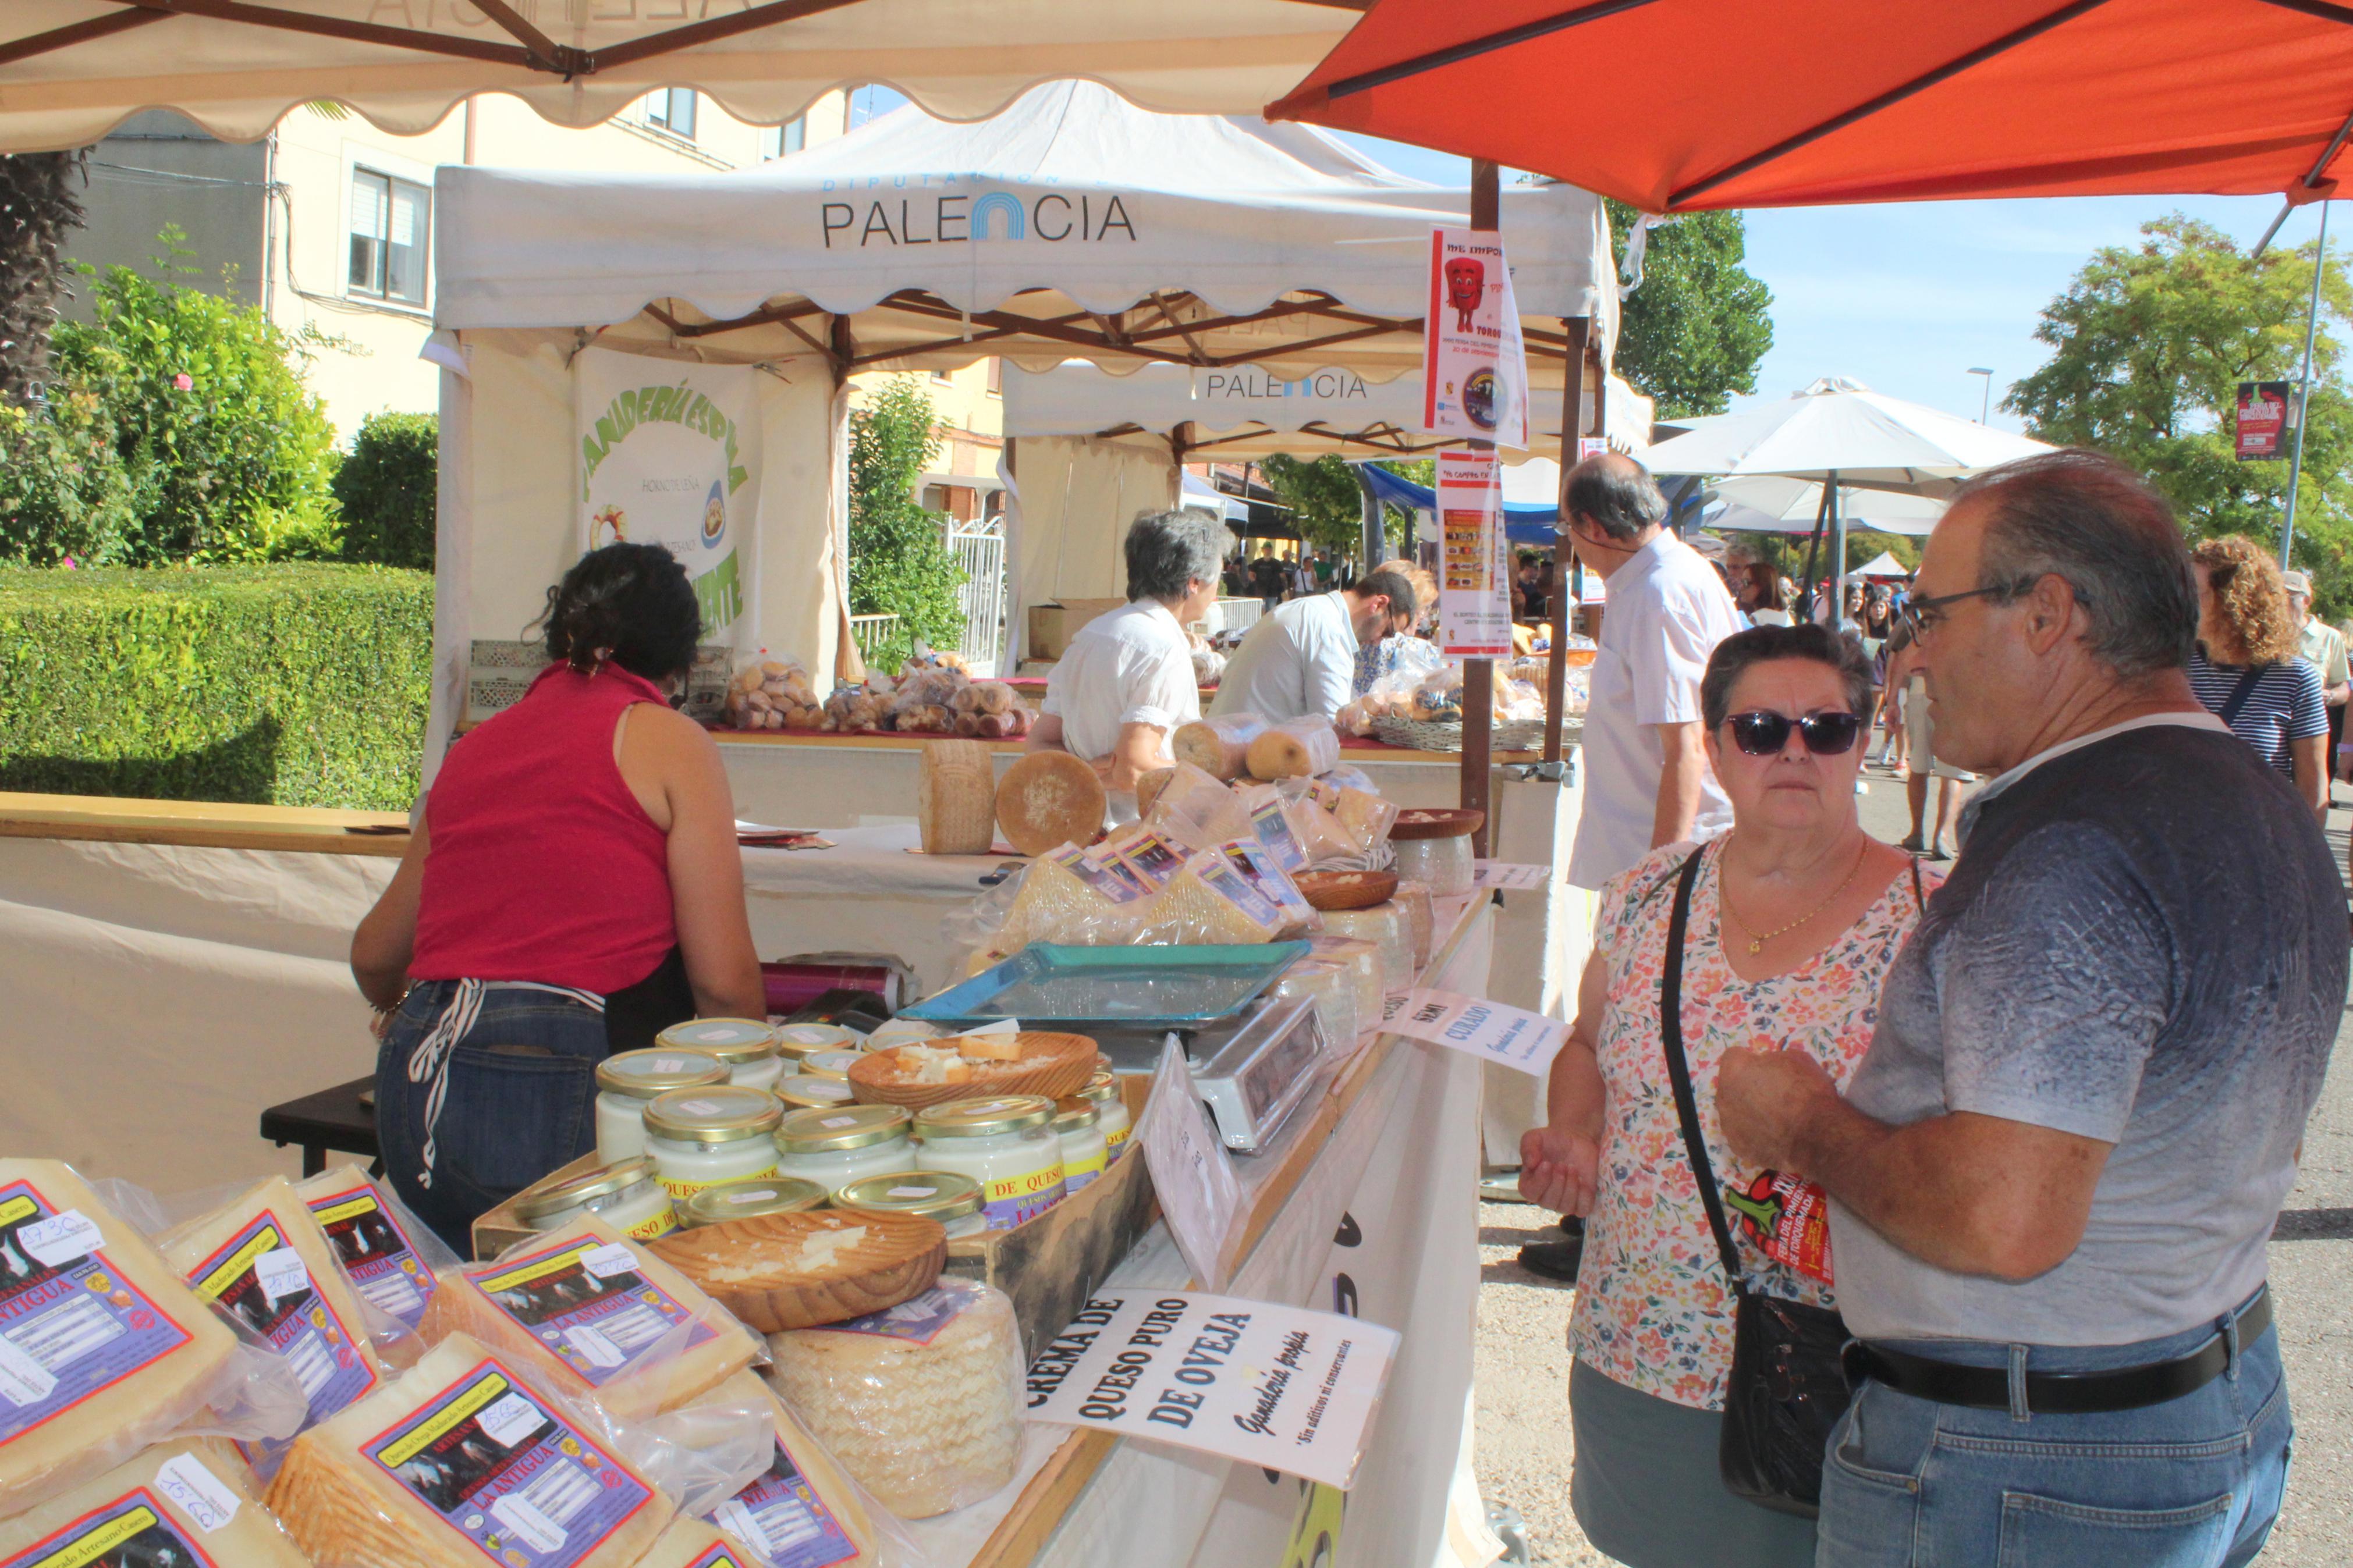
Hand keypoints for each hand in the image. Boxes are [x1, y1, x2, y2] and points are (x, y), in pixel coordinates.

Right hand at [1519, 1124, 1600, 1216]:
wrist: (1577, 1141)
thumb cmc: (1553, 1141)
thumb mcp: (1536, 1137)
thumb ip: (1529, 1147)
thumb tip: (1530, 1162)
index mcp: (1530, 1184)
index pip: (1530, 1192)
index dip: (1539, 1180)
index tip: (1547, 1164)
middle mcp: (1544, 1197)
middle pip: (1548, 1201)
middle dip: (1557, 1182)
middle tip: (1562, 1164)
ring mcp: (1563, 1203)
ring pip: (1565, 1207)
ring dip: (1571, 1186)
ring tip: (1573, 1168)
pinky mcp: (1581, 1203)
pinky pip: (1583, 1209)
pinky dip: (1584, 1196)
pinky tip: (1583, 1180)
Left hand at [1716, 1047, 1838, 1169]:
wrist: (1816, 1137)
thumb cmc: (1808, 1092)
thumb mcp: (1796, 1059)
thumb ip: (1773, 1060)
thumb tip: (1767, 1067)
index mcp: (1734, 1070)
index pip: (1734, 1057)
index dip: (1751, 1060)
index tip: (1765, 1068)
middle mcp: (1724, 1096)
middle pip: (1732, 1086)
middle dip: (1748, 1087)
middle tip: (1773, 1094)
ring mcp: (1728, 1125)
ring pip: (1735, 1112)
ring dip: (1749, 1111)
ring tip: (1776, 1119)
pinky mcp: (1737, 1147)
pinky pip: (1743, 1135)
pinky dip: (1755, 1134)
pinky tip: (1775, 1136)